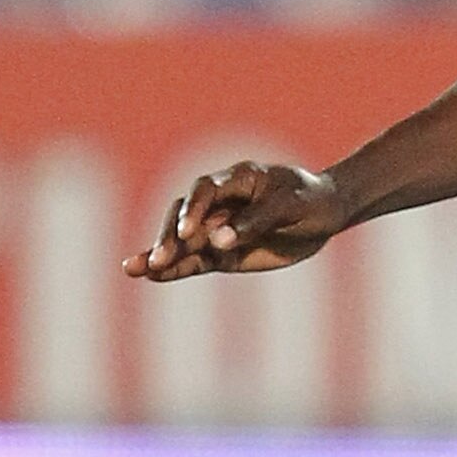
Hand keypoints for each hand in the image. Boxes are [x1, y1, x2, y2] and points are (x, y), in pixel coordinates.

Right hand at [122, 163, 342, 281]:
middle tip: (160, 258)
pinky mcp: (221, 253)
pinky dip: (173, 270)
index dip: (194, 209)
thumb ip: (255, 221)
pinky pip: (193, 262)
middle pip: (184, 216)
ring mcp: (217, 228)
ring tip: (133, 269)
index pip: (205, 190)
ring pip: (182, 242)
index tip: (188, 232)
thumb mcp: (290, 206)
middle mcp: (219, 202)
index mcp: (236, 179)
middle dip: (170, 237)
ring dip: (158, 254)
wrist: (323, 214)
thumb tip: (218, 241)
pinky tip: (150, 276)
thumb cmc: (309, 200)